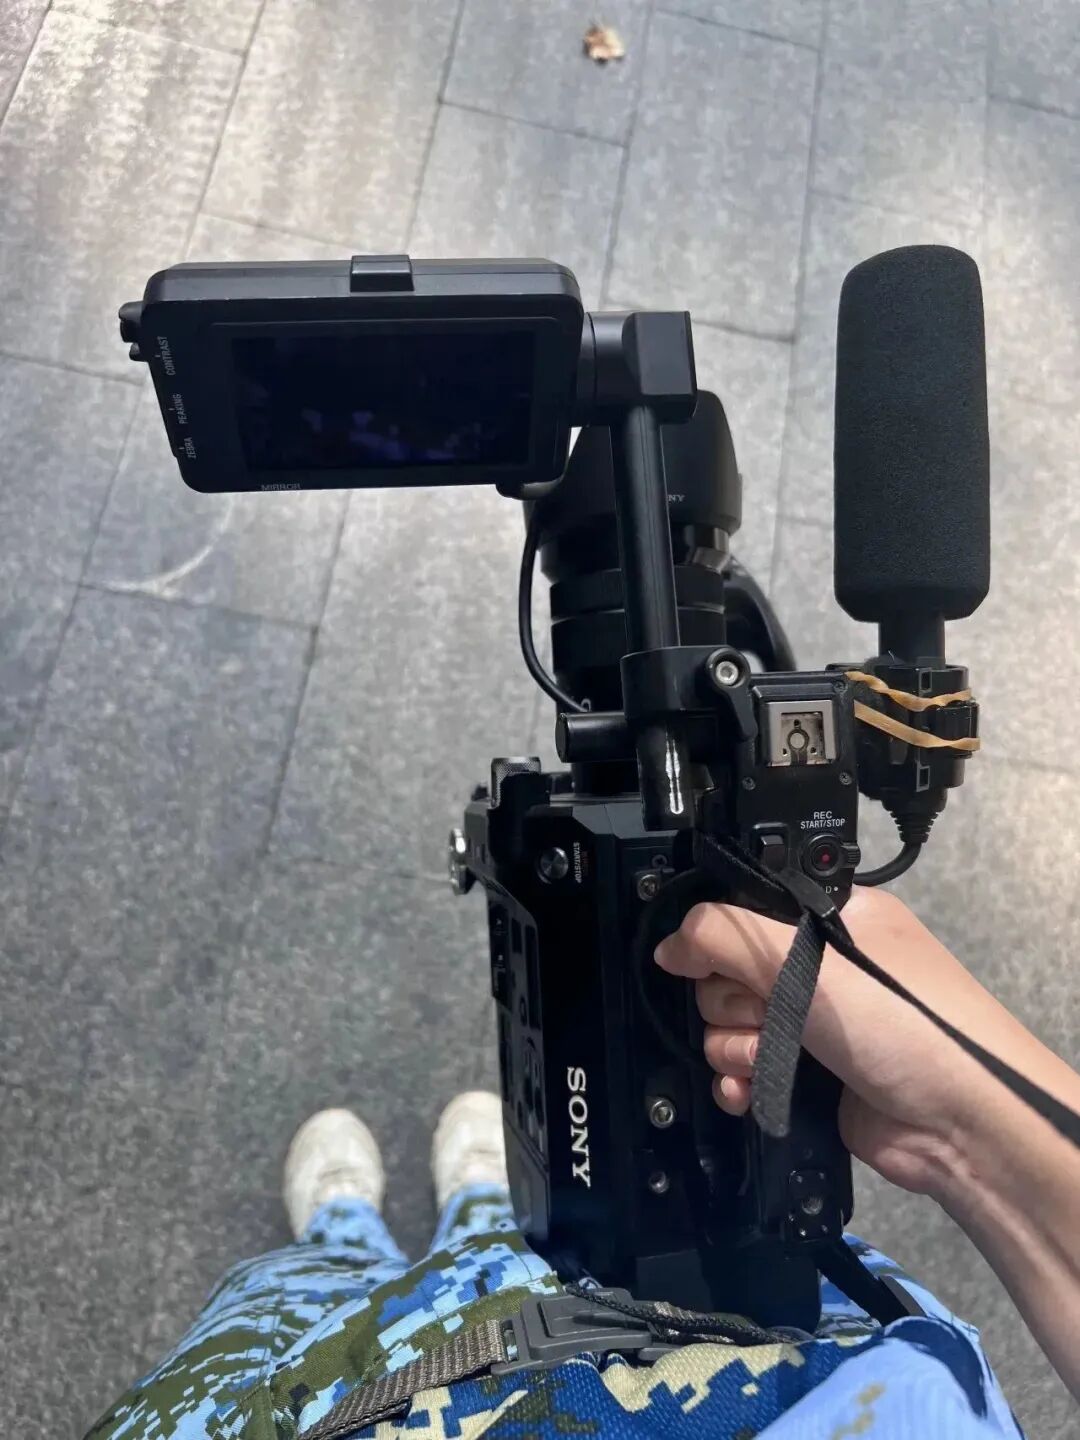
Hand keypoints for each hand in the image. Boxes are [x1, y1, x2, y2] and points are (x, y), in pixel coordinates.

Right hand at [654, 888, 1053, 1198]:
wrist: (962, 1125)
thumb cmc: (904, 1024)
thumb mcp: (809, 959)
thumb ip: (725, 936)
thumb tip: (669, 944)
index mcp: (831, 918)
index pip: (744, 911)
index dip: (719, 937)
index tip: (711, 960)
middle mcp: (821, 968)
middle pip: (725, 972)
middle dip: (732, 1001)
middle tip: (767, 1014)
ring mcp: (814, 1025)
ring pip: (728, 1026)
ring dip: (735, 1047)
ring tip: (771, 1059)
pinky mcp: (807, 1078)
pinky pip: (744, 1072)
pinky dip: (739, 1082)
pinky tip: (750, 1090)